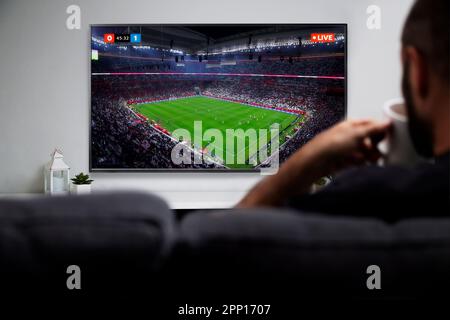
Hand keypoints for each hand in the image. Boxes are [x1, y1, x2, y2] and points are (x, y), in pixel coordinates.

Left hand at [238, 119, 390, 207]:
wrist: (313, 164)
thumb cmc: (329, 146)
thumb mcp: (355, 134)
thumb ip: (373, 129)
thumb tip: (387, 123)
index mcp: (351, 125)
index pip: (371, 124)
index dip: (381, 130)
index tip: (392, 137)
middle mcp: (348, 136)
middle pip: (370, 139)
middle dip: (376, 145)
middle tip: (378, 151)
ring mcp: (346, 149)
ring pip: (365, 152)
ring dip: (369, 156)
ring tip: (369, 160)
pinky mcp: (343, 162)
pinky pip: (358, 162)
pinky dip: (361, 164)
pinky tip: (362, 166)